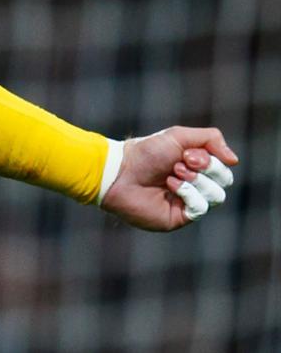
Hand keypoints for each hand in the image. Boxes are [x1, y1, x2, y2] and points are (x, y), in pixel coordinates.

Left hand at [100, 126, 238, 230]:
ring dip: (195, 181)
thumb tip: (235, 160)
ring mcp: (188, 203)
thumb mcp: (179, 136)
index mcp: (196, 168)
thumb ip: (210, 139)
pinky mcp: (180, 218)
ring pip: (217, 196)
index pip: (224, 168)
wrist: (120, 172)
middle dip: (205, 169)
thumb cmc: (145, 153)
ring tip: (172, 174)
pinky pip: (201, 208)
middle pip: (224, 182)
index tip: (186, 153)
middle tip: (179, 163)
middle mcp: (195, 186)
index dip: (210, 160)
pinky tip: (170, 186)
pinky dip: (188, 193)